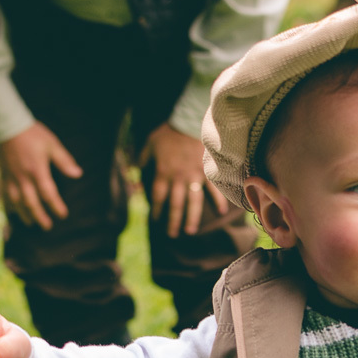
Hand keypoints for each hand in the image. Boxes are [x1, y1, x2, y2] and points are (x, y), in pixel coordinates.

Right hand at [0, 121, 82, 229]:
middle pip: (32, 203)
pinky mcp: (3, 174)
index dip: (56, 206)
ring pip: (16, 201)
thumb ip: (64, 161)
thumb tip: (78, 174)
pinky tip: (11, 212)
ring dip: (24, 214)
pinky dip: (8, 204)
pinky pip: (4, 193)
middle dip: (40, 216)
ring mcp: (11, 177)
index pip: (49, 194)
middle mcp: (23, 177)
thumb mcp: (52, 144)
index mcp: (38, 170)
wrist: (7, 124)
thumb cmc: (33, 133)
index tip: (63, 215)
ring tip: (30, 223)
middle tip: (47, 227)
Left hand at [139, 123, 230, 237]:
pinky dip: (219, 200)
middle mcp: (178, 178)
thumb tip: (136, 169)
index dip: (156, 210)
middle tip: (172, 235)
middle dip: (173, 221)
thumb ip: (143, 158)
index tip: (155, 220)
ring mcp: (194, 176)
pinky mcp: (207, 172)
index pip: (158, 196)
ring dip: (191, 218)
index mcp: (163, 172)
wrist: (190, 122)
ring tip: (190, 231)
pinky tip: (222, 212)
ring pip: (193, 202)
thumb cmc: (169, 133)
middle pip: (175, 204)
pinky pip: (214, 188)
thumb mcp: (150, 143)